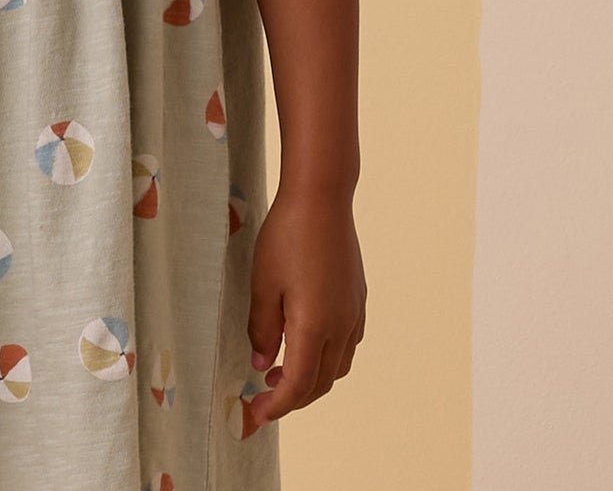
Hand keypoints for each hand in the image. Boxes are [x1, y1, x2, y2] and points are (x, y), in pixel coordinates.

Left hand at [245, 180, 365, 424]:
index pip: (298, 386)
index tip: (255, 415)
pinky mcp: (358, 298)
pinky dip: (326, 357)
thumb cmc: (287, 236)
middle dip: (292, 398)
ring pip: (337, 366)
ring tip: (279, 370)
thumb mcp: (262, 283)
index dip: (276, 406)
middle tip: (263, 398)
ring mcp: (354, 313)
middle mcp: (341, 326)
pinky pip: (346, 344)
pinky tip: (305, 341)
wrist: (322, 198)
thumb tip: (261, 362)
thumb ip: (261, 328)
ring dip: (311, 379)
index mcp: (314, 327)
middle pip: (320, 383)